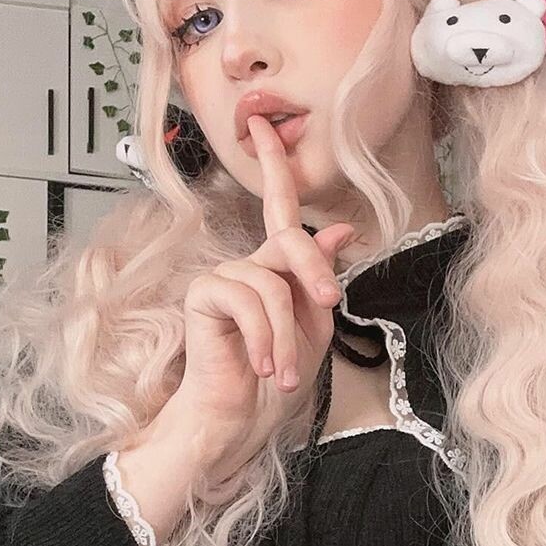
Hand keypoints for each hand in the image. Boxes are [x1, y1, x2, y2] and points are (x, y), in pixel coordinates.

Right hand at [172, 113, 354, 480]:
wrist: (240, 421)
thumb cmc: (273, 382)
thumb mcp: (313, 327)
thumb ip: (321, 278)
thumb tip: (342, 229)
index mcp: (273, 270)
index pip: (278, 208)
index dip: (273, 164)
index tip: (266, 123)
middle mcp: (246, 266)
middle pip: (290, 238)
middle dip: (316, 269)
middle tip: (331, 301)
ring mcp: (223, 279)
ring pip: (273, 282)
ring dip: (287, 334)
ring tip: (283, 371)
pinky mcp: (204, 295)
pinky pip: (247, 298)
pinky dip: (264, 338)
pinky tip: (261, 365)